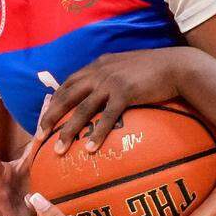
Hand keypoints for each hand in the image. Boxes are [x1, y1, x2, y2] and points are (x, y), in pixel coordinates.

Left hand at [36, 47, 197, 154]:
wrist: (176, 66)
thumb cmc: (154, 69)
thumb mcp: (125, 65)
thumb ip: (110, 74)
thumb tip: (100, 90)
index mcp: (98, 65)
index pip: (68, 83)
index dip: (54, 100)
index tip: (44, 117)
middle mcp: (100, 72)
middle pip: (68, 97)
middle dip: (50, 117)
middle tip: (39, 136)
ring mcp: (111, 82)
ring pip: (82, 109)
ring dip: (68, 131)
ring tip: (58, 150)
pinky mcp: (125, 93)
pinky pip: (107, 117)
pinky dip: (97, 133)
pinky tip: (90, 149)